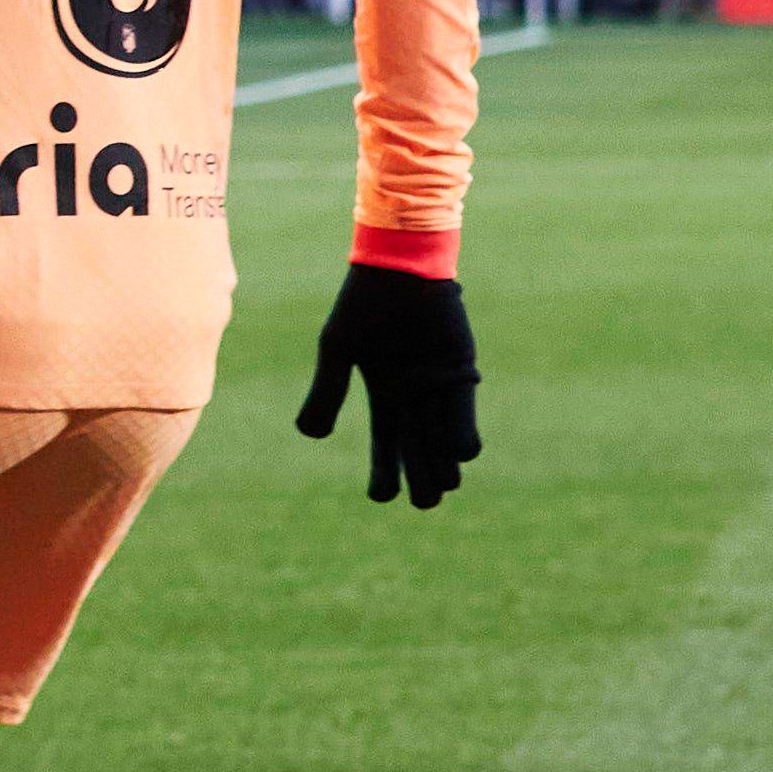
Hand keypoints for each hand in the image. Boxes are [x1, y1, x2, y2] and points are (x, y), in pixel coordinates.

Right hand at [295, 261, 479, 509]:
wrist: (396, 267)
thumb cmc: (363, 304)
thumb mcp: (337, 350)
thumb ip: (326, 392)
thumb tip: (310, 437)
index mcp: (384, 391)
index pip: (386, 441)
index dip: (384, 470)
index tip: (381, 498)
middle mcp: (414, 393)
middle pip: (418, 445)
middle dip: (420, 476)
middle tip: (422, 505)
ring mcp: (438, 382)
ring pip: (442, 433)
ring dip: (444, 462)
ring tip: (442, 489)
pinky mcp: (460, 367)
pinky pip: (462, 408)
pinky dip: (462, 432)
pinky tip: (460, 455)